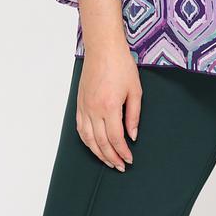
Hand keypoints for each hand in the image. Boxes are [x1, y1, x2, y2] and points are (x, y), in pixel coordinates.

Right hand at [76, 39, 141, 171]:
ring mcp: (85, 107)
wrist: (103, 49)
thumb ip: (134, 115)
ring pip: (88, 139)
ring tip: (108, 161)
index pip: (115, 138)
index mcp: (110, 107)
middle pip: (101, 142)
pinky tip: (93, 146)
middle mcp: (94, 110)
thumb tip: (132, 135)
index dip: (122, 152)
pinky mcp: (80, 103)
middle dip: (111, 157)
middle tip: (120, 166)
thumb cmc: (121, 65)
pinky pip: (80, 128)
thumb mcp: (135, 89)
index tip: (129, 159)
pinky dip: (86, 141)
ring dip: (98, 153)